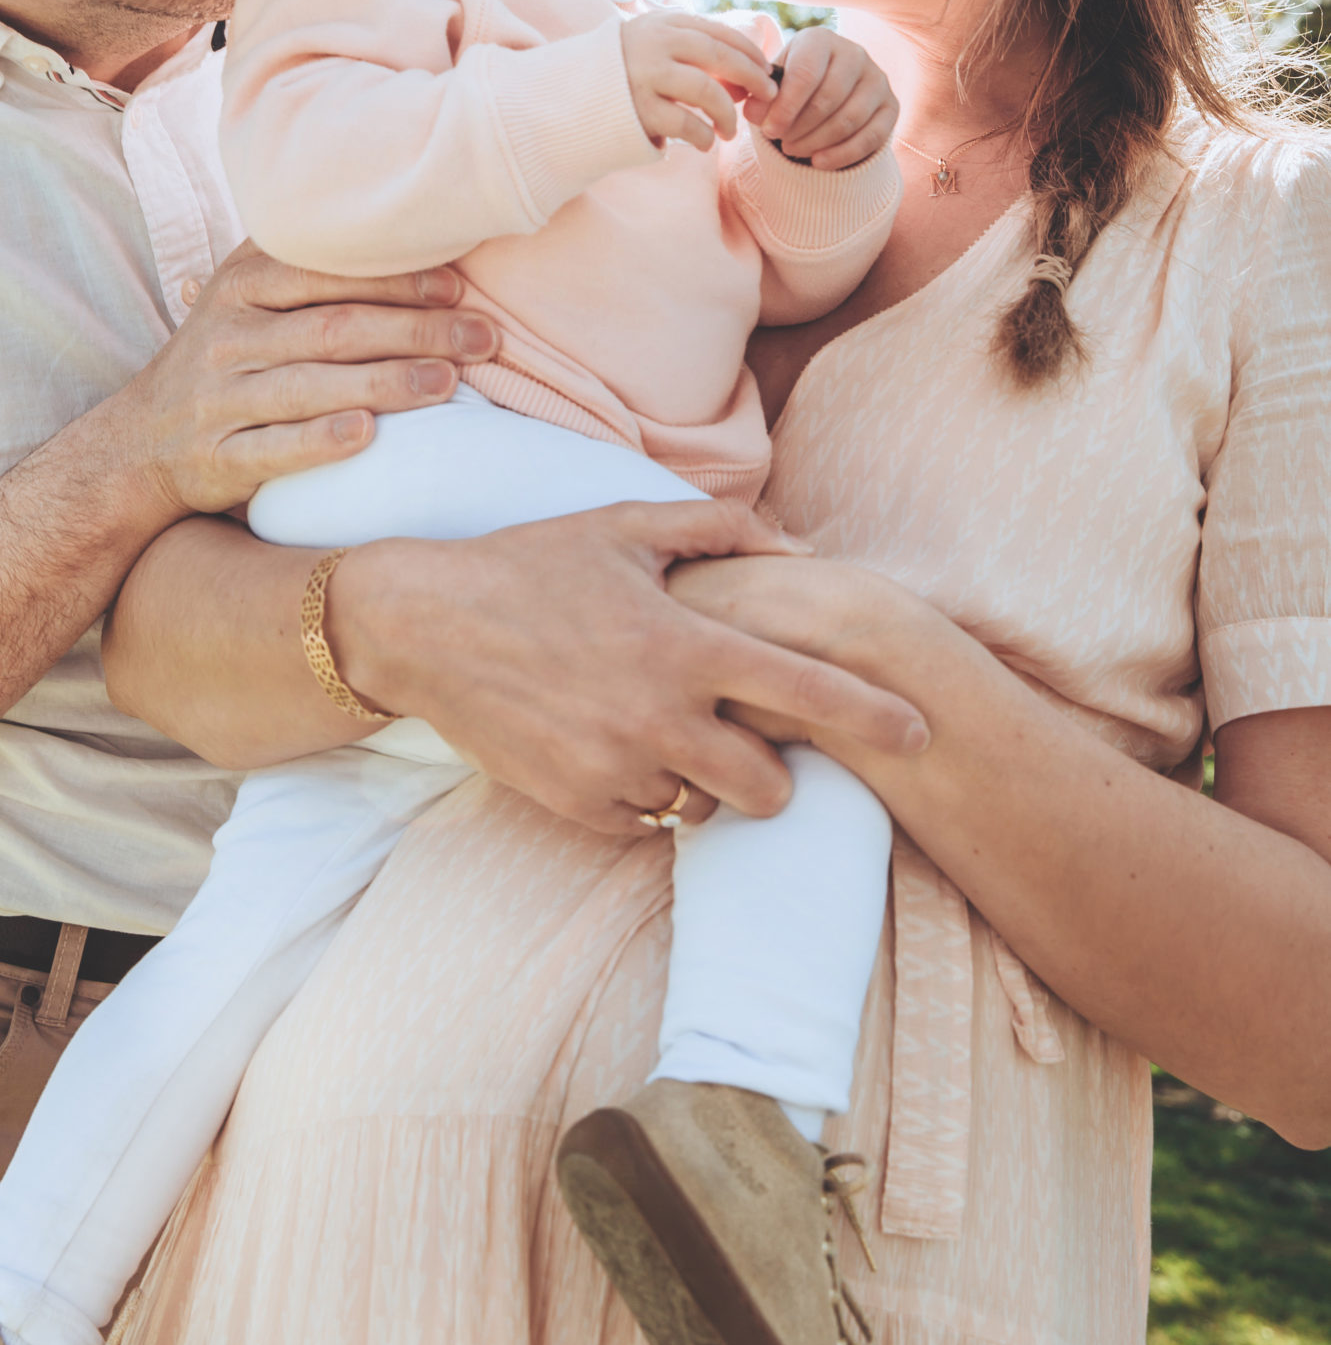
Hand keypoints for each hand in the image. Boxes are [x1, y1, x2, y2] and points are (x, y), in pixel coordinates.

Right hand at [108, 243, 497, 517]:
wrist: (140, 440)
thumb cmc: (228, 359)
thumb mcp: (251, 298)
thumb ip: (312, 269)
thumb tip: (422, 240)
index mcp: (241, 284)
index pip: (325, 270)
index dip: (396, 279)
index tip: (460, 290)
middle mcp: (227, 334)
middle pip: (332, 328)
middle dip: (416, 331)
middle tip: (484, 340)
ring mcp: (217, 397)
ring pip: (309, 385)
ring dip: (385, 383)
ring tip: (448, 384)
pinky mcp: (216, 456)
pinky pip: (273, 447)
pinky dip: (321, 440)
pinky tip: (369, 436)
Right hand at [327, 502, 927, 835]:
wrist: (422, 626)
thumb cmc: (528, 565)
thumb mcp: (621, 524)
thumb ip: (715, 526)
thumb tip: (789, 541)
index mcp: (683, 645)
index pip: (806, 690)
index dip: (875, 718)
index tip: (923, 735)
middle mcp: (657, 717)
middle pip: (769, 787)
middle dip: (776, 773)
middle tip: (751, 740)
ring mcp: (615, 769)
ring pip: (704, 808)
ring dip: (703, 781)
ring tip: (665, 734)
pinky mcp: (576, 804)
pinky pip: (644, 820)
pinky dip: (644, 793)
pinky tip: (612, 746)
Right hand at [622, 11, 781, 152]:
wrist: (567, 100)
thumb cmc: (621, 76)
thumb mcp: (653, 49)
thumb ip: (693, 55)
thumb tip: (749, 79)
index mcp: (662, 23)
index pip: (718, 32)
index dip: (749, 52)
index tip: (767, 70)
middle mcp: (654, 44)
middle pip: (719, 56)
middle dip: (751, 77)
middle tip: (768, 96)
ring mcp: (645, 76)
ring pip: (707, 91)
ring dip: (727, 114)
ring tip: (730, 131)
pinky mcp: (639, 110)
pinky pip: (687, 124)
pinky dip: (704, 136)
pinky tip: (705, 142)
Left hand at [747, 28, 897, 169]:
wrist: (824, 93)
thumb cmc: (792, 86)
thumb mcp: (772, 86)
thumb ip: (760, 97)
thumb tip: (754, 112)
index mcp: (820, 39)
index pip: (805, 73)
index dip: (785, 107)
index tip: (768, 130)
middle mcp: (854, 53)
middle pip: (828, 98)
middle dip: (800, 127)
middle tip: (780, 141)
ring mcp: (877, 79)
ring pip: (849, 119)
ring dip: (817, 142)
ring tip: (793, 150)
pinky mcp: (891, 106)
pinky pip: (872, 137)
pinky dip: (842, 155)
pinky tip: (818, 163)